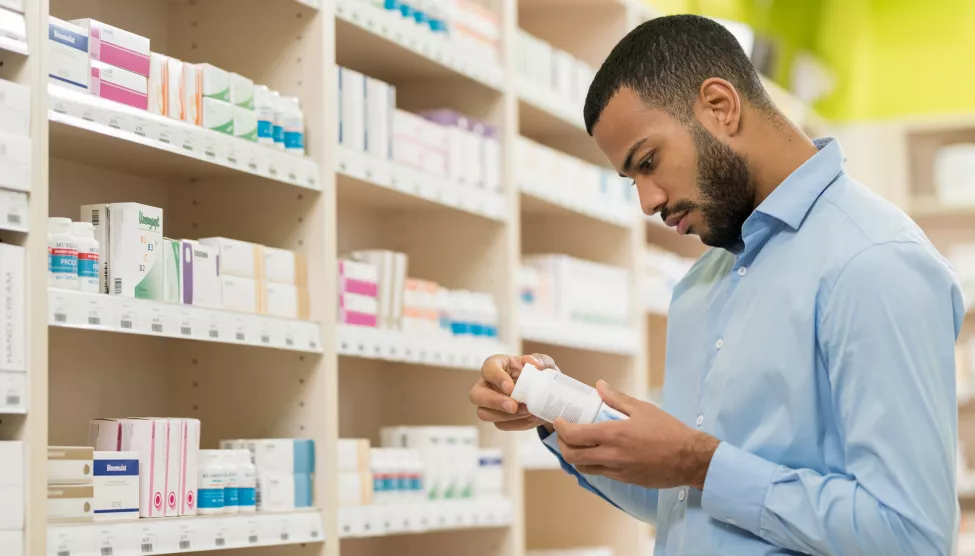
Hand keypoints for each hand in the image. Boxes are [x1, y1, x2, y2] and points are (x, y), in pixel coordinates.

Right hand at [470, 353, 558, 431]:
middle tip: (513, 406)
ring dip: (505, 416)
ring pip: (484, 413)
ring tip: (527, 412)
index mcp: (498, 365)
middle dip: (494, 402)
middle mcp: (488, 384)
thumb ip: (540, 360)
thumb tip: (529, 362)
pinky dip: (516, 423)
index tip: (510, 387)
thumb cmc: (541, 375)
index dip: (496, 378)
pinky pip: (500, 424)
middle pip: (475, 395)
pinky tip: (529, 417)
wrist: (548, 396)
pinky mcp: (498, 418)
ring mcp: (490, 403)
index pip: (488, 369)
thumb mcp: (546, 364)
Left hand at [555, 380, 719, 489]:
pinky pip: (600, 473)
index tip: (559, 420)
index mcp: (614, 434)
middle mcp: (612, 455)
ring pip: (583, 468)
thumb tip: (599, 386)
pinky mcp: (625, 480)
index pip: (575, 435)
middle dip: (562, 444)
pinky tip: (596, 454)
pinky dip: (591, 464)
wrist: (690, 459)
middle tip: (564, 433)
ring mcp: (617, 470)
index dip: (561, 428)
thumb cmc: (669, 431)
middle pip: (572, 456)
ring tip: (577, 444)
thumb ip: (617, 398)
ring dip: (575, 456)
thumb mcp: (643, 408)